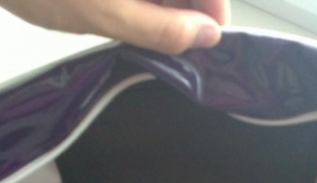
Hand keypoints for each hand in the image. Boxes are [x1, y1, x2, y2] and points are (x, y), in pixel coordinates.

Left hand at [0, 0, 230, 53]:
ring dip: (160, 6)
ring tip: (142, 28)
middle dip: (184, 8)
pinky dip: (138, 0)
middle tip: (175, 44)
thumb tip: (205, 36)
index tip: (208, 39)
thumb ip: (159, 27)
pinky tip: (124, 11)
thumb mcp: (103, 13)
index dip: (213, 7)